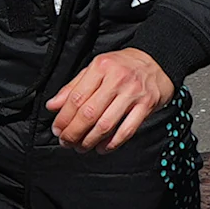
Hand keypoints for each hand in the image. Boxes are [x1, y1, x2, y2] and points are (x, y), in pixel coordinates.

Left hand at [47, 49, 173, 150]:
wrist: (157, 60)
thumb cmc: (124, 65)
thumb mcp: (96, 68)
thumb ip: (73, 87)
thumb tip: (52, 105)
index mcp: (101, 67)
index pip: (76, 98)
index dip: (63, 118)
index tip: (57, 129)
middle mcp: (117, 79)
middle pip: (89, 113)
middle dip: (74, 133)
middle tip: (66, 142)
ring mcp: (133, 94)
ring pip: (106, 125)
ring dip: (89, 141)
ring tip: (81, 147)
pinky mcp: (146, 106)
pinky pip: (126, 130)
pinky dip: (111, 144)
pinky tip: (101, 147)